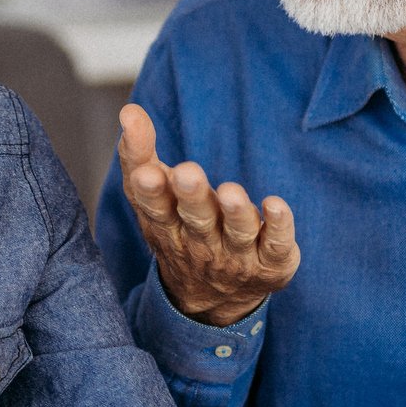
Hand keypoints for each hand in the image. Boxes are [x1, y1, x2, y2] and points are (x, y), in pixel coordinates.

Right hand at [116, 104, 299, 326]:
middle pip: (196, 220)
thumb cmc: (179, 228)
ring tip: (231, 191)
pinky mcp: (270, 262)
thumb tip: (128, 110)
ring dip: (235, 212)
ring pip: (236, 234)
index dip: (150, 190)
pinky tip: (276, 205)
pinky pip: (275, 246)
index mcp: (166, 225)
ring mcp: (235, 256)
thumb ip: (139, 154)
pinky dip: (277, 227)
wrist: (212, 296)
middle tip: (188, 172)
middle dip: (192, 196)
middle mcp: (199, 243)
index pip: (154, 207)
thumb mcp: (153, 196)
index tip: (146, 171)